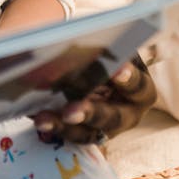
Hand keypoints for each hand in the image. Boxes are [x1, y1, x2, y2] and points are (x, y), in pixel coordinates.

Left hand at [32, 54, 155, 145]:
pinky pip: (71, 135)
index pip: (137, 86)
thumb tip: (76, 42)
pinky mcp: (88, 134)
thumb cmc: (111, 57)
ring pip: (89, 133)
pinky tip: (36, 117)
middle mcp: (128, 114)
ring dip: (64, 127)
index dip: (128, 79)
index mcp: (141, 89)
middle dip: (90, 113)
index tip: (116, 69)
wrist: (105, 73)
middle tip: (70, 111)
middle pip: (112, 117)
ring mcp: (108, 129)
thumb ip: (101, 52)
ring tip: (43, 120)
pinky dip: (53, 126)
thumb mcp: (112, 53)